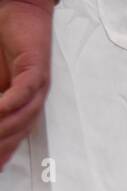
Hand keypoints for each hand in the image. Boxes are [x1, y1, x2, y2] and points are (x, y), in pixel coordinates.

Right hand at [0, 0, 54, 170]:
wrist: (22, 14)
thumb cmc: (4, 47)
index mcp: (22, 107)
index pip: (11, 137)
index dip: (2, 154)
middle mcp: (33, 103)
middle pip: (16, 132)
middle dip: (0, 147)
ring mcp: (37, 89)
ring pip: (20, 117)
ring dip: (2, 129)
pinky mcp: (36, 73)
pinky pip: (21, 93)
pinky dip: (8, 104)